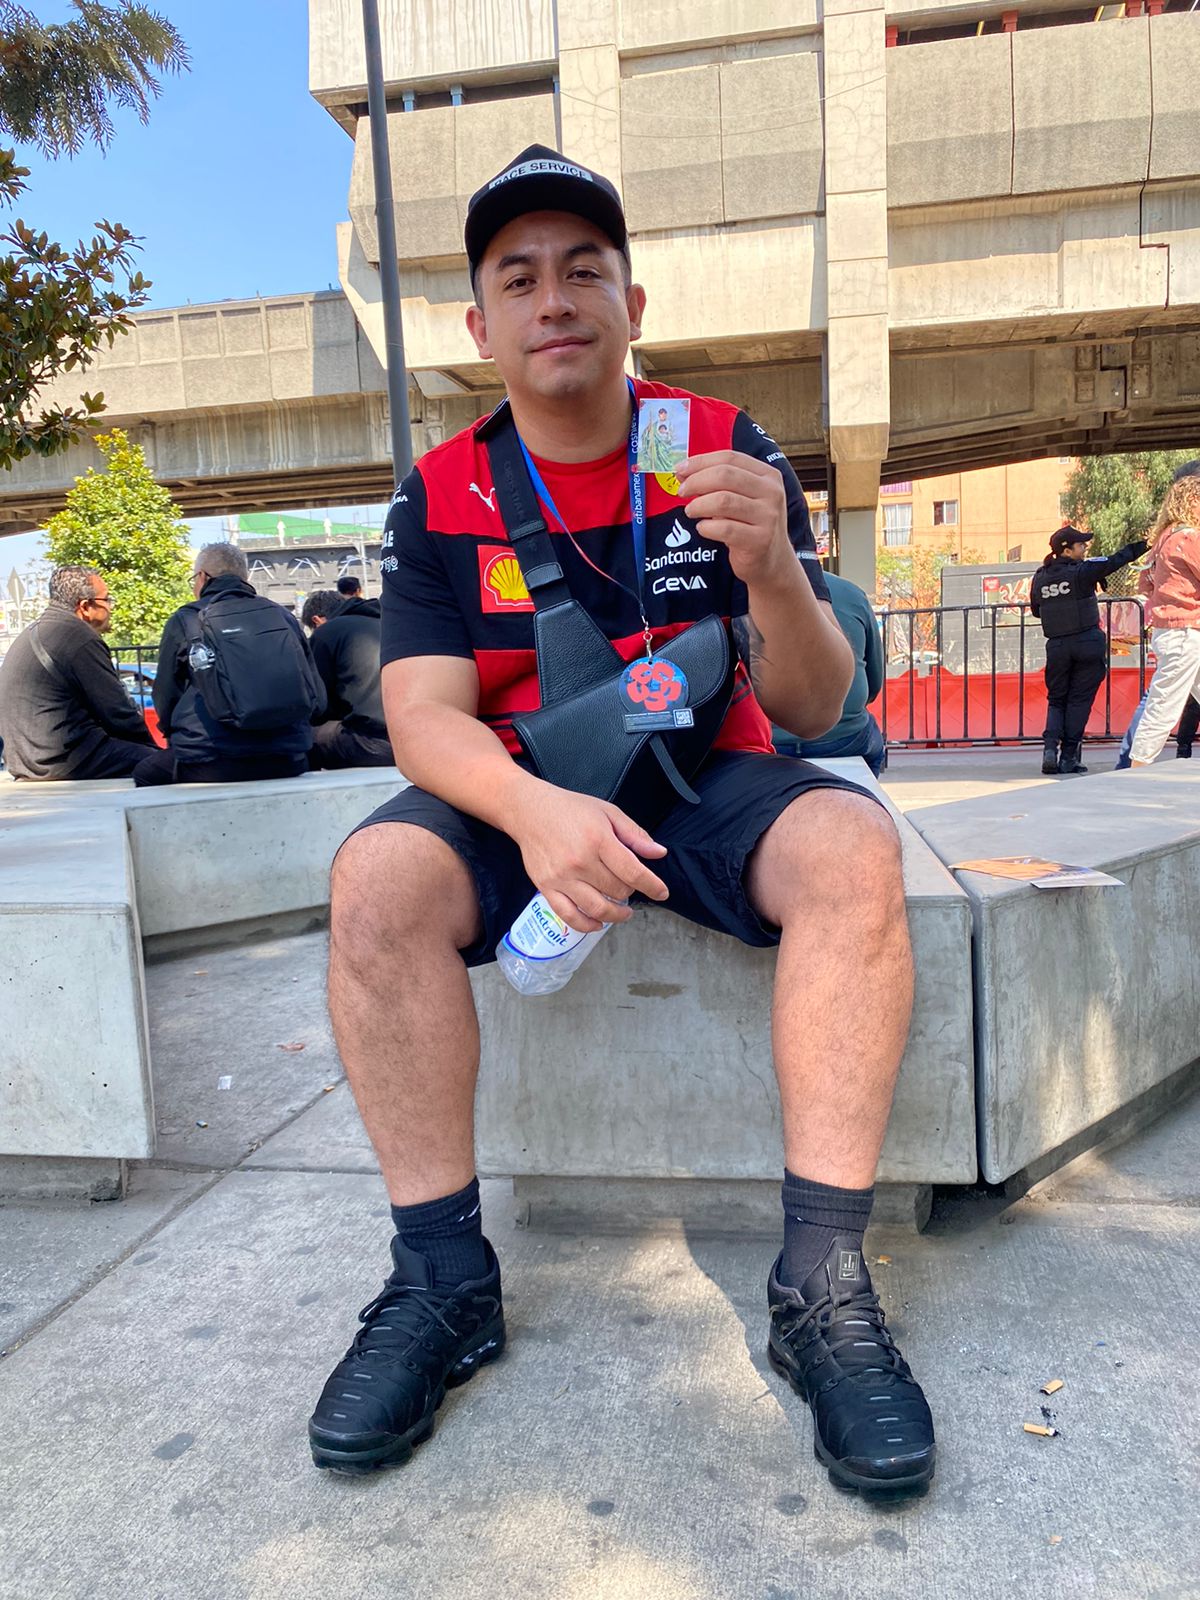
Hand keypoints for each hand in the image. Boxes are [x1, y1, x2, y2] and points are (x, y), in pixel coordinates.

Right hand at [509, 782, 668, 933]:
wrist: (529, 810)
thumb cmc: (569, 809)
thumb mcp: (608, 812)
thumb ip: (634, 835)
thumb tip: (658, 853)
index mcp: (598, 839)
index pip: (633, 872)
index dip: (652, 886)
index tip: (662, 892)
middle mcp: (579, 861)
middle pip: (617, 891)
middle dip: (629, 891)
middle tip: (629, 885)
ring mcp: (561, 877)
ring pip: (597, 909)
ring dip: (615, 914)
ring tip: (623, 911)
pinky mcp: (546, 887)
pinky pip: (569, 916)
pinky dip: (587, 925)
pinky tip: (599, 923)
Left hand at [675, 450, 793, 585]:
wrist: (772, 561)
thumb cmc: (750, 525)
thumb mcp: (742, 498)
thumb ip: (718, 483)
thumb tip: (683, 472)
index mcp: (767, 475)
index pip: (729, 457)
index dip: (700, 462)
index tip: (680, 470)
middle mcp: (772, 492)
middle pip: (725, 475)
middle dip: (696, 481)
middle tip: (682, 492)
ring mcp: (768, 517)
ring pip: (723, 501)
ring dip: (699, 505)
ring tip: (691, 511)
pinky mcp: (759, 540)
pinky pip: (724, 529)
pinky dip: (706, 527)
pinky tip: (703, 528)